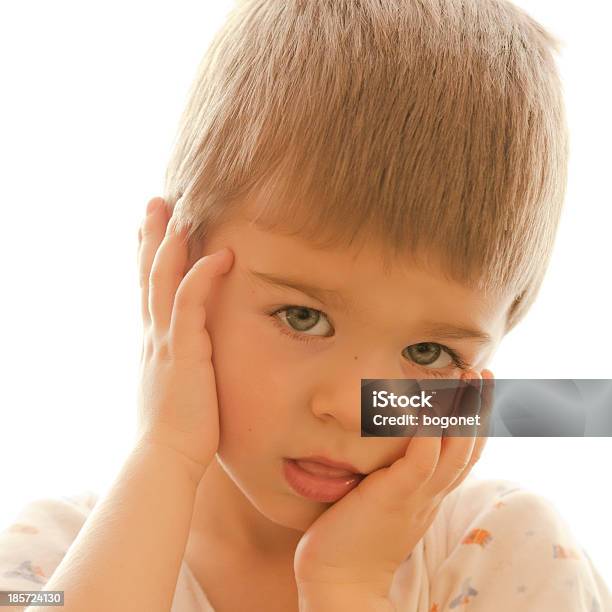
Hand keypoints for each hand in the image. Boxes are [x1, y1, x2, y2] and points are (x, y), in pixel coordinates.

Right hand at [136, 196, 233, 483]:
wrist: (166, 459)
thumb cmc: (178, 431)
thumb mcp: (176, 389)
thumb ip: (181, 367)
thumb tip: (189, 361)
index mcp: (155, 342)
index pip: (149, 290)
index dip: (148, 258)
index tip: (150, 231)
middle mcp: (155, 335)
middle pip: (149, 274)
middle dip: (152, 236)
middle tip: (155, 203)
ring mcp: (167, 341)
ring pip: (163, 280)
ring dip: (171, 243)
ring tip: (179, 209)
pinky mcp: (185, 351)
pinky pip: (190, 304)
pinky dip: (202, 276)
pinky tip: (219, 255)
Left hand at [294, 370, 493, 604]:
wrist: (339, 581)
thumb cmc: (355, 538)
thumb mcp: (386, 501)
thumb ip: (398, 478)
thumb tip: (394, 448)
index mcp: (430, 495)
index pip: (462, 454)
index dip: (473, 422)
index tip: (476, 390)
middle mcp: (431, 495)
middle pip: (467, 446)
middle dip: (477, 407)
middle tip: (482, 372)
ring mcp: (416, 497)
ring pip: (452, 450)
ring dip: (462, 412)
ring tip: (466, 378)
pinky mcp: (393, 497)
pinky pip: (420, 462)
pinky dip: (428, 435)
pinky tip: (430, 410)